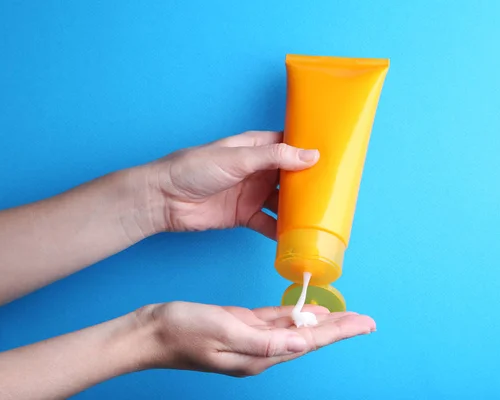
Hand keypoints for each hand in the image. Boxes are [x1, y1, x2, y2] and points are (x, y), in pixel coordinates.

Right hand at [139, 302, 375, 376]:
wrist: (152, 332)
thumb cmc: (182, 331)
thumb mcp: (224, 331)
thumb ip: (265, 340)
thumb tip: (303, 343)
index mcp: (260, 356)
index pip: (309, 343)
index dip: (340, 332)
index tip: (365, 324)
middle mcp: (261, 351)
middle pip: (309, 338)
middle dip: (339, 329)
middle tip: (367, 321)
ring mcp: (252, 339)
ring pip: (296, 329)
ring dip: (322, 322)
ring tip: (346, 317)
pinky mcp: (242, 325)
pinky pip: (276, 320)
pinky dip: (295, 314)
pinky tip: (308, 310)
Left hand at [146, 131, 318, 238]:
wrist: (164, 199)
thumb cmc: (194, 168)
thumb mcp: (237, 158)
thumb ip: (274, 158)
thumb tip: (311, 155)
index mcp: (256, 148)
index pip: (289, 146)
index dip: (310, 150)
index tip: (334, 157)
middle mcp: (257, 170)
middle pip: (291, 177)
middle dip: (310, 184)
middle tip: (335, 192)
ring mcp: (252, 194)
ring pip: (283, 202)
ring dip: (299, 210)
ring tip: (321, 217)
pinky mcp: (244, 216)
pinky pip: (268, 224)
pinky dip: (281, 231)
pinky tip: (296, 238)